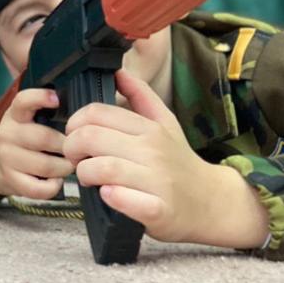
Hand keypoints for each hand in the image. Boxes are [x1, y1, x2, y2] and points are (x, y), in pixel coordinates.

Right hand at [0, 88, 70, 198]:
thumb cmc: (25, 142)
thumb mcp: (28, 121)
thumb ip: (47, 114)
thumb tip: (81, 118)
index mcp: (15, 115)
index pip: (23, 101)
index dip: (39, 97)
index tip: (56, 99)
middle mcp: (7, 134)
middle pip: (45, 138)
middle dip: (67, 146)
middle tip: (76, 150)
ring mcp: (7, 158)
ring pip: (47, 166)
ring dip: (65, 168)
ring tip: (67, 165)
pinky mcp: (11, 180)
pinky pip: (42, 188)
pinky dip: (55, 185)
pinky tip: (55, 179)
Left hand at [63, 69, 268, 247]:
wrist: (211, 202)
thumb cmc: (178, 162)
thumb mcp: (164, 122)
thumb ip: (140, 95)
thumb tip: (119, 72)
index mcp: (150, 128)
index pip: (97, 113)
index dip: (75, 123)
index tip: (75, 135)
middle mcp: (153, 151)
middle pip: (92, 138)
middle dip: (72, 148)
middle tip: (76, 158)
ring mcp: (157, 181)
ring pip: (102, 168)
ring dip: (85, 173)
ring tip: (89, 178)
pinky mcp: (158, 210)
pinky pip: (122, 199)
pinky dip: (109, 196)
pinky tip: (108, 194)